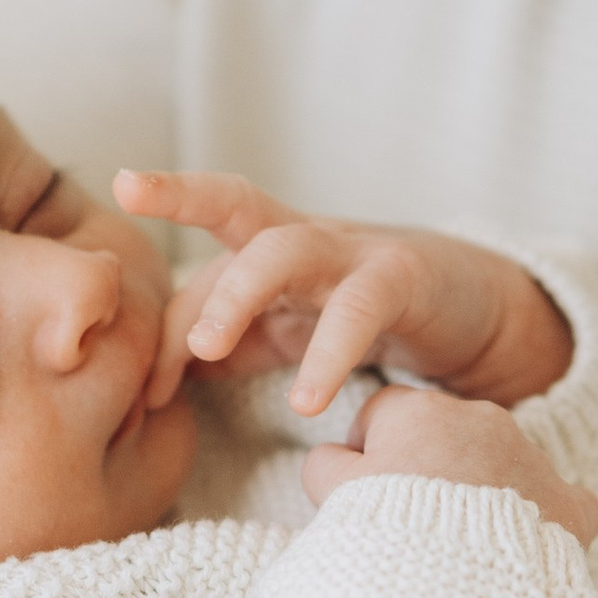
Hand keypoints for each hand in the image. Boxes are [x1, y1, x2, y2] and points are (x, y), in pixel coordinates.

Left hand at [115, 168, 572, 417]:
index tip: (139, 395)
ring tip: (206, 349)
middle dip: (180, 197)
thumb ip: (223, 347)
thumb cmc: (360, 315)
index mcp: (265, 249)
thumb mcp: (282, 332)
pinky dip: (329, 352)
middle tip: (126, 224)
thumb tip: (148, 383)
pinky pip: (360, 307)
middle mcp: (302, 238)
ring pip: (284, 246)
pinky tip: (306, 400)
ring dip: (237, 292)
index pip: (198, 274)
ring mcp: (353, 251)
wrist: (471, 311)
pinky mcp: (404, 277)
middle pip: (233, 201)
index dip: (162, 331)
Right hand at [304, 379, 597, 552]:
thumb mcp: (334, 499)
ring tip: (462, 548)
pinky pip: (561, 502)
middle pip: (448, 434)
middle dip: (433, 467)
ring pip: (502, 464)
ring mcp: (533, 462)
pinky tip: (524, 552)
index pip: (386, 411)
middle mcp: (483, 423)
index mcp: (421, 413)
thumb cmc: (389, 545)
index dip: (370, 449)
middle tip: (415, 524)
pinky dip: (544, 521)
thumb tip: (335, 457)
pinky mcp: (570, 508)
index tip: (368, 490)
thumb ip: (326, 465)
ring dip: (484, 490)